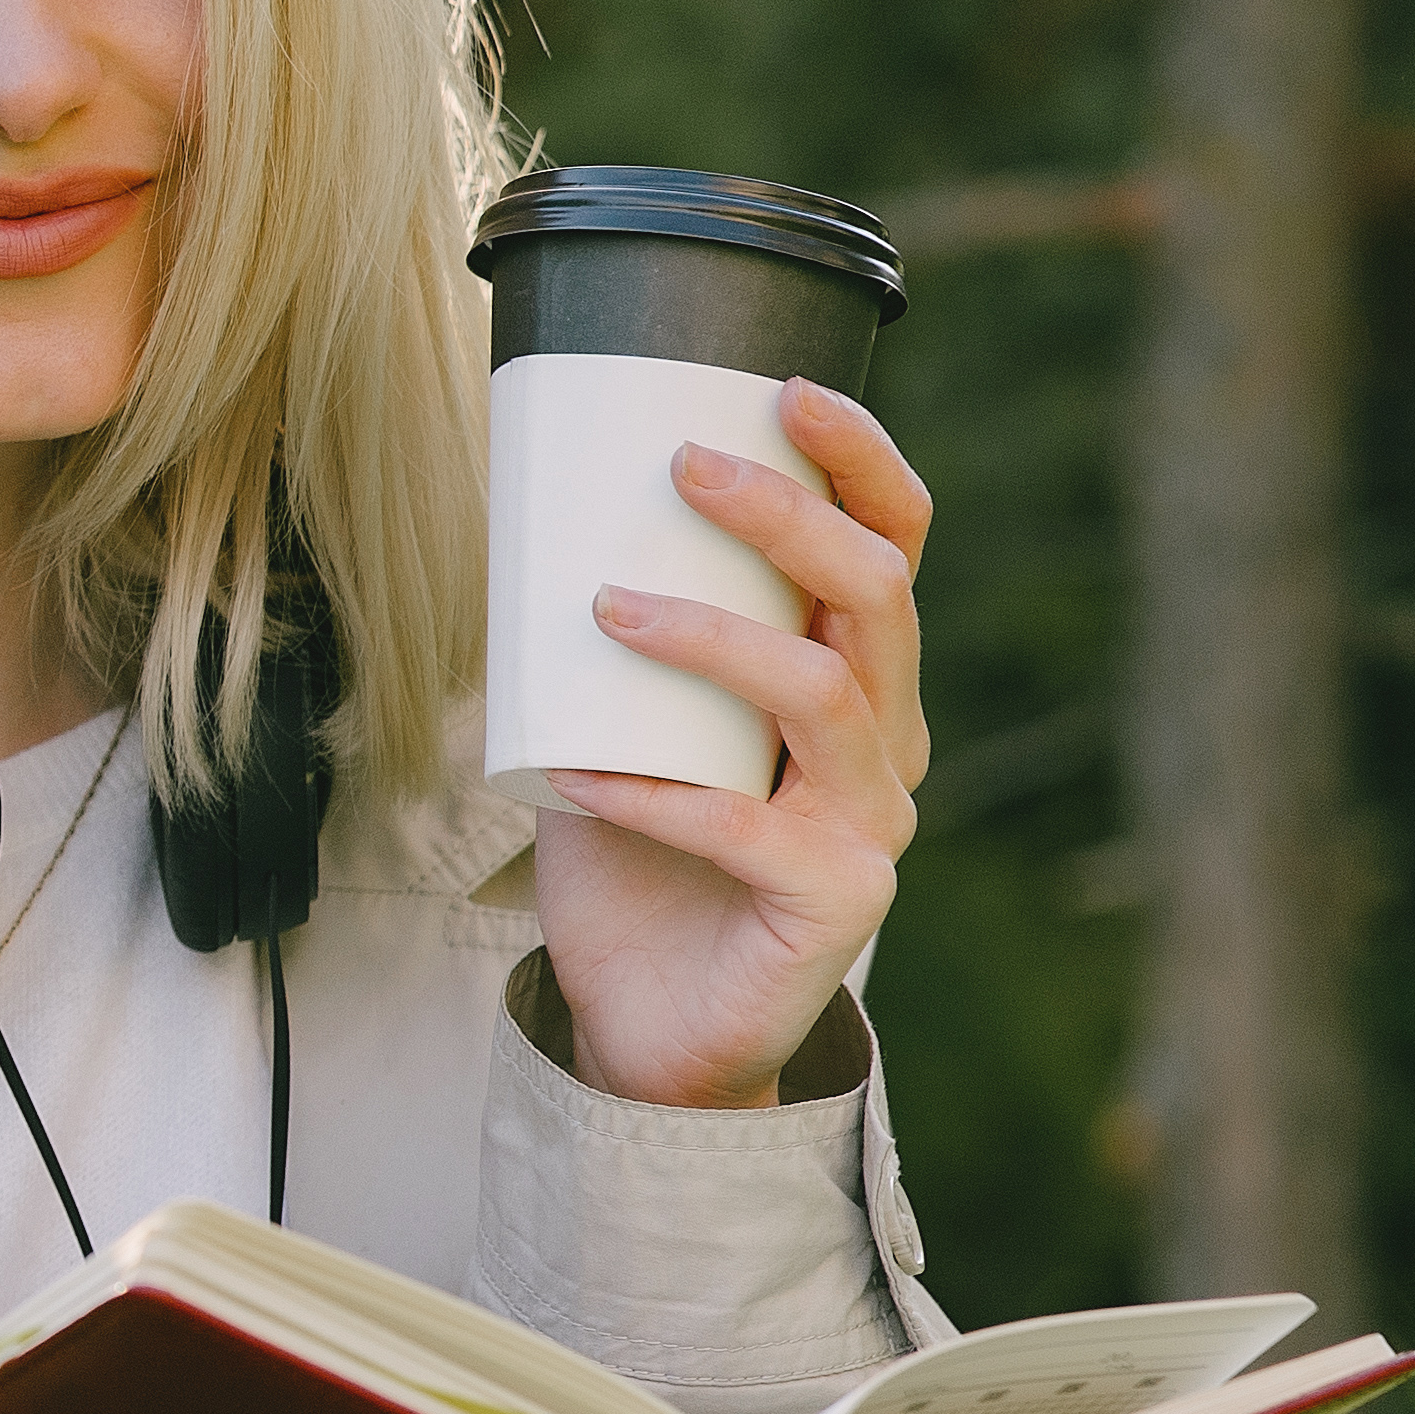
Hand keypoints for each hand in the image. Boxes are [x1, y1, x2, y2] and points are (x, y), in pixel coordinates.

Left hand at [531, 379, 931, 1109]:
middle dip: (788, 515)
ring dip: (711, 637)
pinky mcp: (835, 899)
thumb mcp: (623, 723)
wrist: (649, 1022)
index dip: (861, 460)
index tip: (787, 390)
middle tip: (686, 466)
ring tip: (610, 608)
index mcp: (852, 679)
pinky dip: (651, 792)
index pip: (894, 545)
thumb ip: (604, 645)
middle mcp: (883, 739)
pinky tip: (578, 777)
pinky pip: (741, 826)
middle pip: (874, 595)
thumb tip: (520, 529)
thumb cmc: (637, 862)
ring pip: (819, 693)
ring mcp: (870, 822)